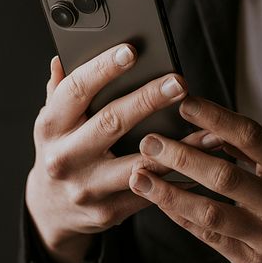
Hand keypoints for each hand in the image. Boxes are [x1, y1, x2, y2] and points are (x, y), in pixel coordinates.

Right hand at [25, 45, 211, 262]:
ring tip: (211, 130)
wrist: (51, 211)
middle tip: (179, 82)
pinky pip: (152, 192)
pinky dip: (180, 178)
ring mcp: (87, 187)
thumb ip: (61, 90)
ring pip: (140, 164)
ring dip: (180, 147)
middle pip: (111, 122)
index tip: (131, 50)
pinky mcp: (109, 211)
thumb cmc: (61, 152)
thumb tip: (62, 57)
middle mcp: (65, 158)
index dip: (102, 69)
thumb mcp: (53, 122)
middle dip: (148, 100)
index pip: (75, 91)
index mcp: (50, 127)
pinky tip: (204, 164)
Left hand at [129, 97, 261, 262]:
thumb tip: (207, 121)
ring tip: (140, 175)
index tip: (183, 103)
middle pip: (225, 176)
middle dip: (181, 157)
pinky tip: (160, 201)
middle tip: (149, 141)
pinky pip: (209, 238)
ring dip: (169, 193)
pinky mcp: (253, 262)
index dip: (215, 117)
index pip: (250, 137)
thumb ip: (254, 150)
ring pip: (210, 213)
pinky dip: (181, 217)